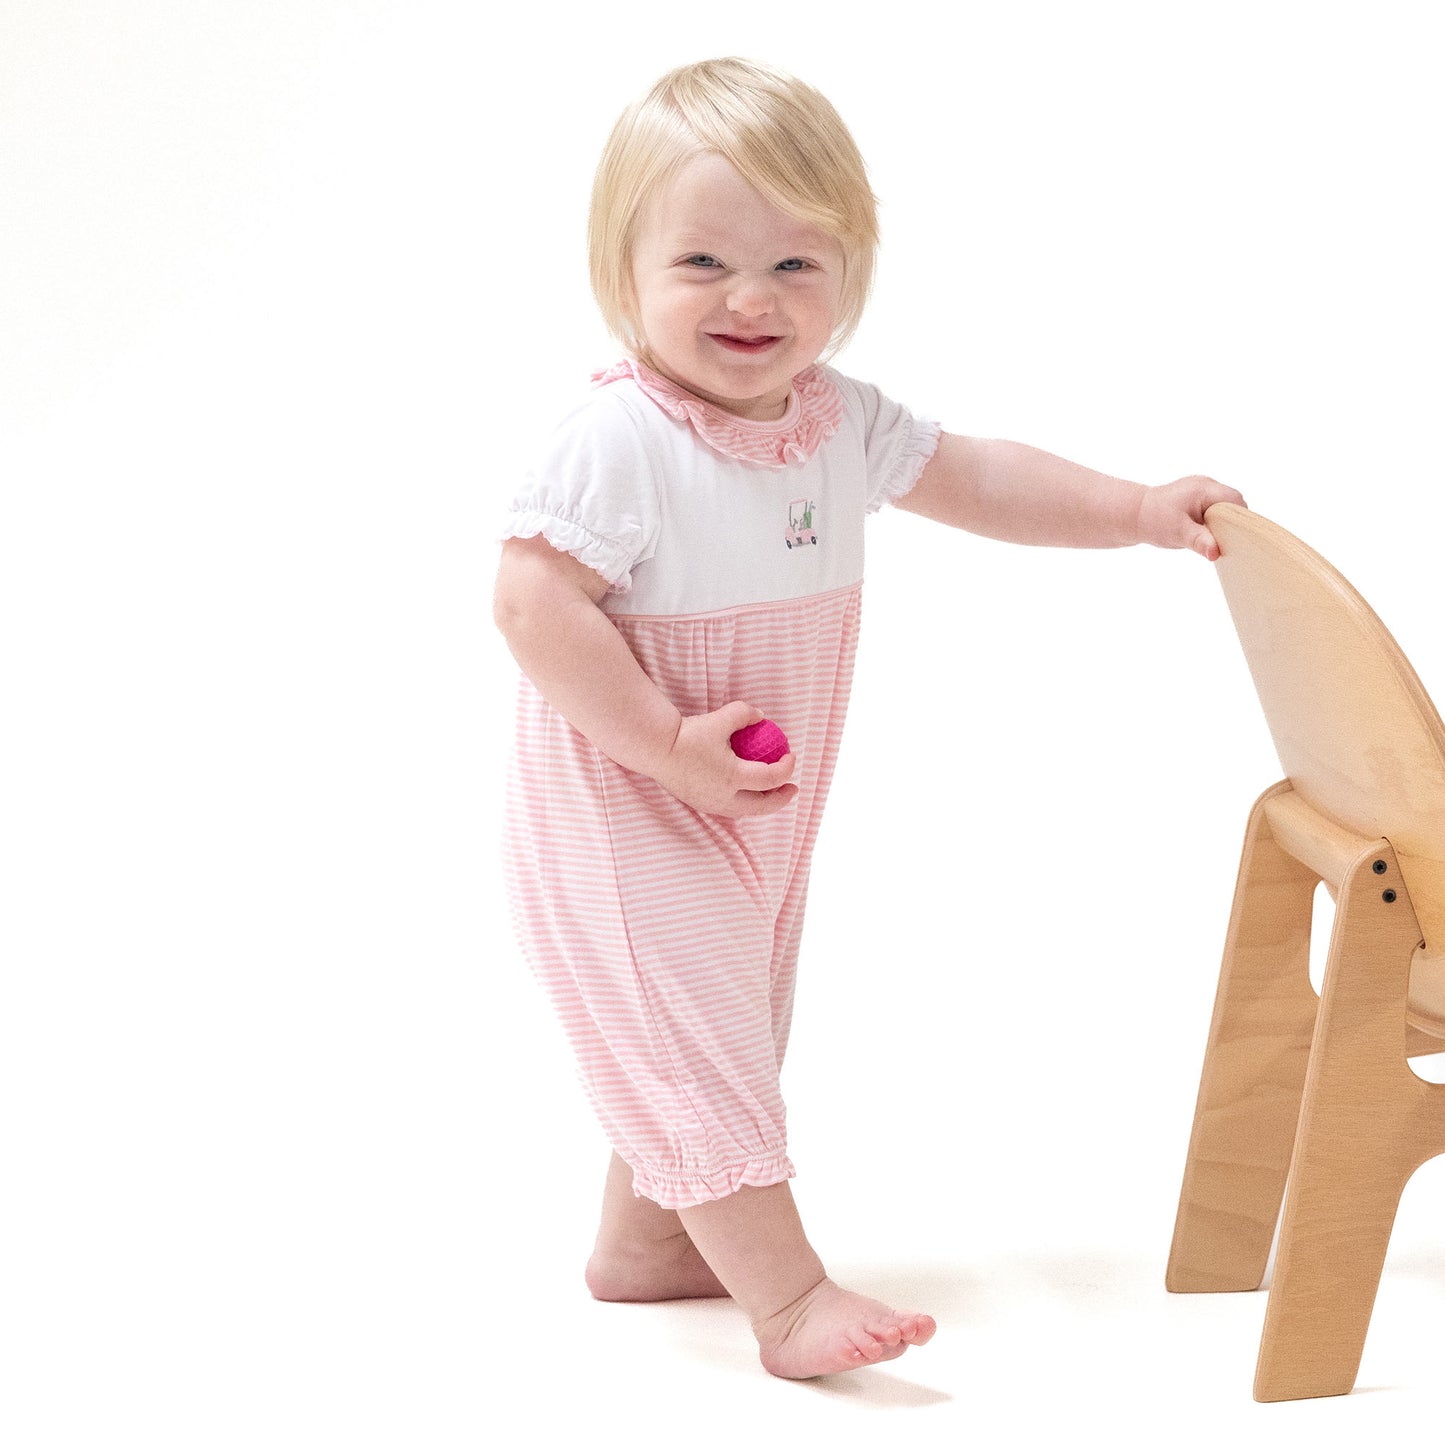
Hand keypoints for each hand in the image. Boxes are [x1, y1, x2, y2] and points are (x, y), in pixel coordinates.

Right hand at [650, 701, 797, 818]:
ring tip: (771, 792)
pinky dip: (744, 803)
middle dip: (781, 799)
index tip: (791, 757)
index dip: (787, 769)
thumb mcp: (721, 718)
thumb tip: (761, 716)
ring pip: (745, 811)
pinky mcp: (700, 803)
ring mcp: (711, 803)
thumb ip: (744, 714)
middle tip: (791, 788)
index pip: (771, 779)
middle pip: (762, 806)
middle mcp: (724, 796)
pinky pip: (729, 809)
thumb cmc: (689, 733)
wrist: (655, 748)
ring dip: (762, 803)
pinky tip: (745, 791)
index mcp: (733, 777)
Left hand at [1136, 476, 1246, 560]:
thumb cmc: (1154, 521)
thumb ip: (1200, 541)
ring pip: (1224, 507)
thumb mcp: (1178, 534)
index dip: (1239, 519)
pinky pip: (1214, 509)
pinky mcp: (1197, 498)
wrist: (1132, 515)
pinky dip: (1213, 521)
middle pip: (1232, 503)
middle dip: (1231, 522)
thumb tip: (1216, 553)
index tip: (1237, 538)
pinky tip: (1206, 534)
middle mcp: (1206, 484)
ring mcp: (1201, 489)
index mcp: (1204, 488)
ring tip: (1213, 538)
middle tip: (1225, 541)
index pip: (1235, 501)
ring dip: (1222, 522)